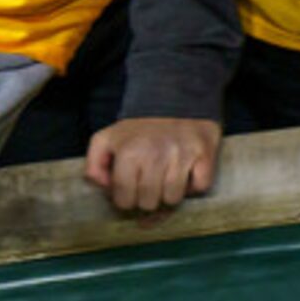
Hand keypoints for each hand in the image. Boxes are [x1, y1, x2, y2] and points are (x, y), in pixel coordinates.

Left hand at [84, 117, 221, 215]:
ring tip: (166, 182)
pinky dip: (193, 186)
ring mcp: (182, 156)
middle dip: (146, 200)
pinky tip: (187, 175)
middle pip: (149, 202)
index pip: (124, 198)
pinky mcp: (205, 155)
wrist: (175, 98)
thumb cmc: (139, 126)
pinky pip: (200, 187)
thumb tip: (104, 188)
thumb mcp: (106, 139)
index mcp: (129, 153)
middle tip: (148, 188)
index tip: (130, 195)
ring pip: (173, 199)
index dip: (125, 202)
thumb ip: (94, 165)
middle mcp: (156, 156)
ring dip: (169, 195)